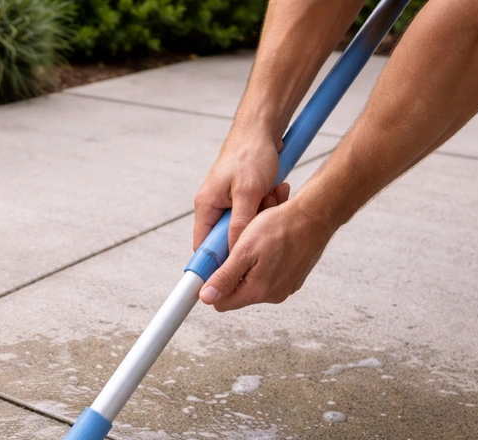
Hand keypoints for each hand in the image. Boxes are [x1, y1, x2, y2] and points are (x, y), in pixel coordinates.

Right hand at [193, 125, 290, 252]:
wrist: (261, 130)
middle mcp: (212, 208)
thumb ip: (239, 224)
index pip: (203, 247)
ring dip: (259, 219)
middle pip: (225, 240)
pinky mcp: (241, 200)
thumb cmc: (251, 155)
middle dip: (247, 234)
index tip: (232, 271)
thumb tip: (234, 252)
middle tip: (263, 221)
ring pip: (243, 228)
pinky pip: (252, 216)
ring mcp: (227, 205)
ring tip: (270, 198)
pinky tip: (274, 194)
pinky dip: (265, 209)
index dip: (216, 262)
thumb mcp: (248, 192)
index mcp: (205, 206)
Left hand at [197, 196, 335, 310]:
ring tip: (257, 239)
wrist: (315, 216)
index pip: (222, 302)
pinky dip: (266, 259)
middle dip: (234, 269)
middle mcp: (273, 294)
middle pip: (238, 290)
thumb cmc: (281, 228)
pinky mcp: (293, 278)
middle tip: (240, 244)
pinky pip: (270, 273)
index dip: (214, 285)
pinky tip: (270, 242)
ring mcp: (285, 287)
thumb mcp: (244, 250)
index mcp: (258, 291)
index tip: (216, 265)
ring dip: (250, 262)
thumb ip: (224, 277)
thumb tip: (206, 298)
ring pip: (254, 280)